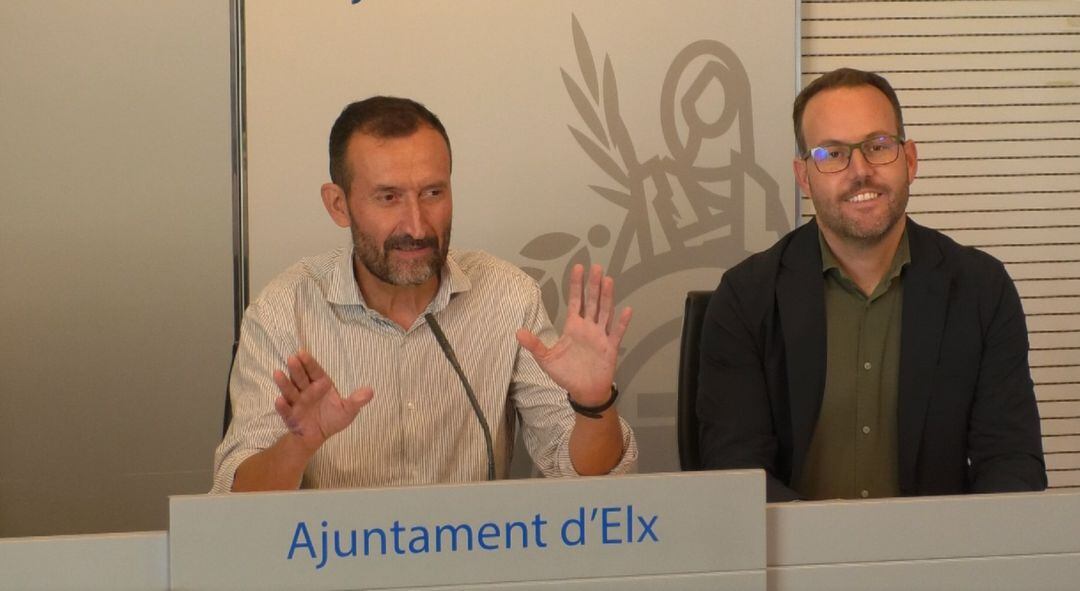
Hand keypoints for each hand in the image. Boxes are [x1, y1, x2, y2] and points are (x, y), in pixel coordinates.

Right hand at [272, 350, 373, 452]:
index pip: (314, 371)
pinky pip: (286, 410)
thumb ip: (357, 400)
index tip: (302, 352)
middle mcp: (307, 390)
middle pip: (300, 378)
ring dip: (284, 383)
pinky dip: (282, 406)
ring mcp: (297, 402)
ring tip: (278, 373)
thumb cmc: (332, 418)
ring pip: (290, 391)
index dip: (309, 362)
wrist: (318, 436)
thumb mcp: (348, 410)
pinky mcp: (290, 415)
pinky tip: (279, 400)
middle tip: (292, 359)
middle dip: (296, 369)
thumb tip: (371, 391)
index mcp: (321, 385)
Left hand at [517, 264, 631, 405]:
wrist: (583, 391)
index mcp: (573, 327)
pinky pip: (617, 333)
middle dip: (594, 285)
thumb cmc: (566, 374)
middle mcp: (588, 327)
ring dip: (607, 297)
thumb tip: (517, 332)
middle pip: (592, 302)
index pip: (575, 301)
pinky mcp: (610, 347)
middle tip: (596, 267)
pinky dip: (622, 322)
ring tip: (608, 281)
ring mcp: (601, 336)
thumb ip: (534, 345)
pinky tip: (626, 310)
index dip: (576, 285)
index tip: (578, 267)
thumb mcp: (547, 359)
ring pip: (605, 312)